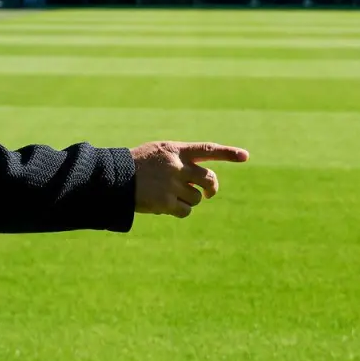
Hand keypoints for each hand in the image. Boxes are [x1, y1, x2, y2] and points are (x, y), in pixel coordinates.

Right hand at [131, 142, 249, 218]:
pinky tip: (166, 206)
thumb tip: (203, 179)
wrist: (113, 178)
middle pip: (208, 179)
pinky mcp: (165, 202)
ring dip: (189, 200)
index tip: (246, 156)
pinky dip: (180, 211)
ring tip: (171, 196)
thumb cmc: (136, 165)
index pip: (208, 150)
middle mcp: (177, 166)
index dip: (228, 153)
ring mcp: (172, 184)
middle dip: (211, 188)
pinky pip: (186, 211)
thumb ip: (180, 159)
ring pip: (196, 197)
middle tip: (209, 194)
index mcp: (176, 150)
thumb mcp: (158, 153)